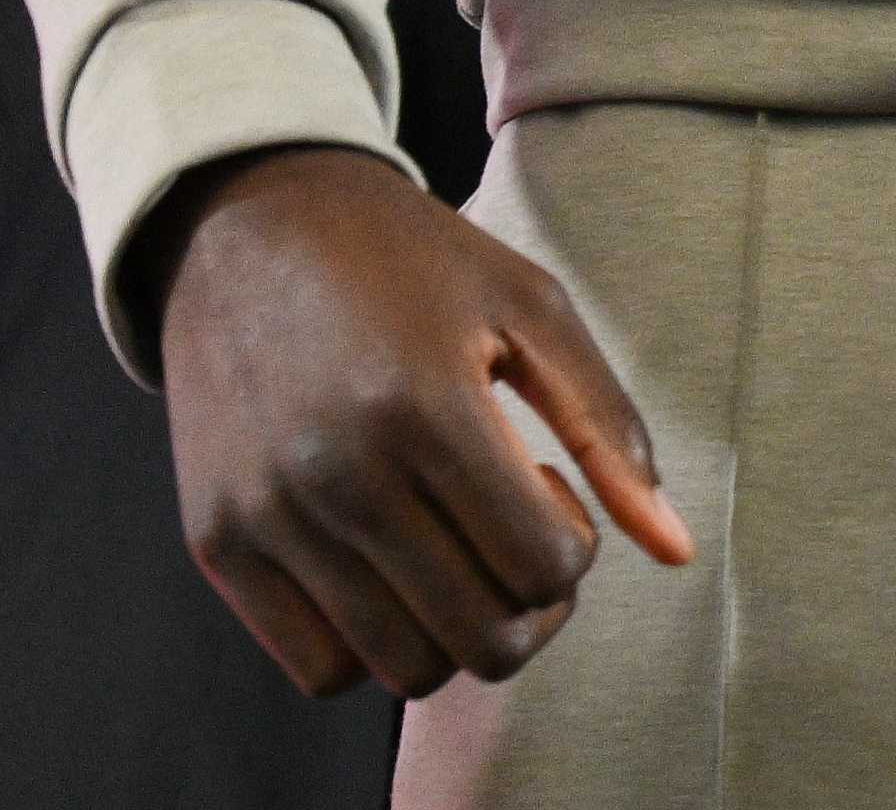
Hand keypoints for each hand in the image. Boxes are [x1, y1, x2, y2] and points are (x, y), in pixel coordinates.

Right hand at [145, 142, 694, 700]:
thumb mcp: (531, 310)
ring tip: (452, 541)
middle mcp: (337, 475)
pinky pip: (319, 670)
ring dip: (456, 629)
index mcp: (425, 406)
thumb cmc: (412, 263)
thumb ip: (609, 429)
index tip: (549, 483)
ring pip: (403, 669)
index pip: (543, 569)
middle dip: (532, 605)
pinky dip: (373, 645)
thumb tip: (678, 551)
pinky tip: (388, 564)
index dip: (574, 545)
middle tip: (516, 528)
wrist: (249, 225)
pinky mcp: (217, 543)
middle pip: (482, 641)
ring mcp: (268, 518)